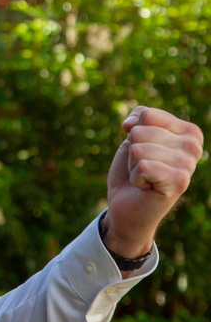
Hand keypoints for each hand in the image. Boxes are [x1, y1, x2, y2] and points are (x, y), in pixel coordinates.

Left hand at [104, 106, 204, 259]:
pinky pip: (143, 165)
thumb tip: (131, 124)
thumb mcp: (133, 137)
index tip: (142, 150)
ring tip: (145, 177)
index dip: (133, 132)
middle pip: (140, 131)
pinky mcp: (179, 182)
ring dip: (133, 165)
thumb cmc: (133, 170)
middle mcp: (194, 146)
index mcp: (188, 132)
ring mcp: (189, 165)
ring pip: (139, 148)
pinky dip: (136, 177)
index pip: (147, 115)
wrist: (126, 206)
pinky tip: (146, 187)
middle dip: (132, 151)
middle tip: (143, 167)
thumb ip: (138, 118)